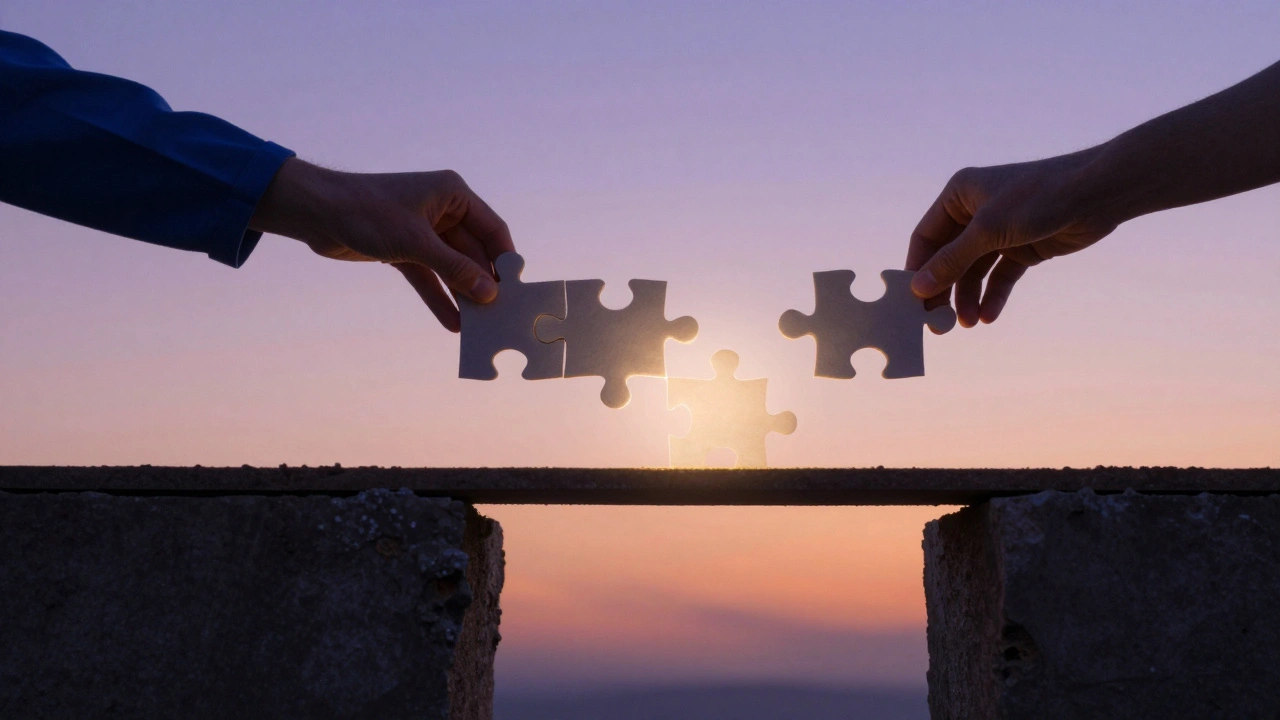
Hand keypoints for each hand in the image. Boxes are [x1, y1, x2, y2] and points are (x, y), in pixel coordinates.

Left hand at [251, 158, 513, 331]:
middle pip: (473, 252)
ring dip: (462, 294)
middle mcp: (442, 211)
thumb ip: (454, 269)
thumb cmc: (367, 212)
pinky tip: (451, 322)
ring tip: (478, 326)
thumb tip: (489, 293)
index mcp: (453, 195)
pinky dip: (438, 297)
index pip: (492, 229)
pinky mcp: (404, 250)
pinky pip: (429, 277)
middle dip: (482, 283)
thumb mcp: (416, 243)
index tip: (515, 289)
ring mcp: (423, 232)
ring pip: (451, 268)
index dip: (504, 259)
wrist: (316, 213)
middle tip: (498, 315)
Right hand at [905, 152, 1117, 326]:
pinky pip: (1000, 276)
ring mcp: (1000, 231)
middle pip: (948, 258)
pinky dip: (994, 295)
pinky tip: (989, 316)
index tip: (911, 302)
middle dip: (944, 290)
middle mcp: (975, 212)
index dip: (918, 269)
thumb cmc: (1038, 198)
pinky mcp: (1023, 248)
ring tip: (967, 324)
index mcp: (959, 196)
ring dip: (969, 298)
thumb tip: (918, 289)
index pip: (926, 238)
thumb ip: (952, 261)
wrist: (1097, 193)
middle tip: (937, 323)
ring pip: (974, 271)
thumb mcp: (988, 230)